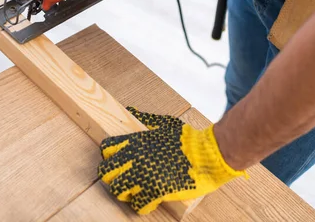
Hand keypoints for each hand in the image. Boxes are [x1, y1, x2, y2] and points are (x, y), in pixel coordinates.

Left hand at [98, 107, 247, 213]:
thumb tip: (130, 110)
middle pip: (106, 172)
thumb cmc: (188, 138)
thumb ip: (145, 119)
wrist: (208, 153)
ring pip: (118, 191)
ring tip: (136, 192)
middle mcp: (135, 158)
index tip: (118, 162)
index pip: (106, 149)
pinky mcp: (155, 192)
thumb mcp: (164, 123)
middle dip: (113, 177)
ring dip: (126, 193)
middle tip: (125, 179)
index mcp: (136, 141)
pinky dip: (142, 205)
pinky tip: (149, 201)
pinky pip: (137, 205)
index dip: (109, 157)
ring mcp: (143, 175)